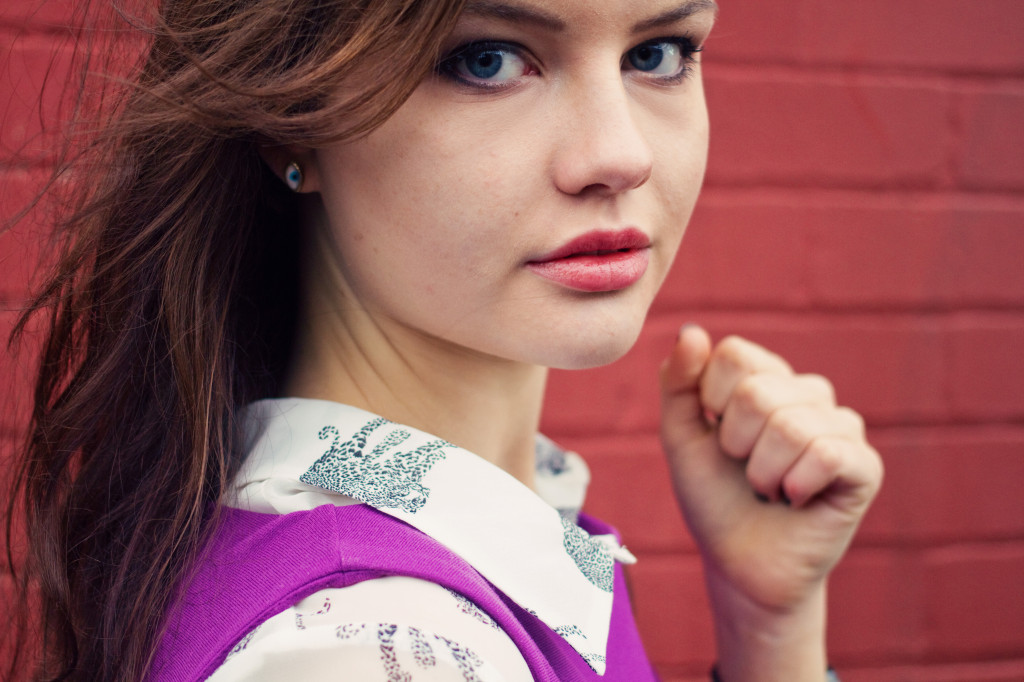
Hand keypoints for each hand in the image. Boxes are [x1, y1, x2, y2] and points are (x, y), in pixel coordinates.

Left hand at [659, 325, 882, 679]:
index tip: (716, 435)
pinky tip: (796, 499)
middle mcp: (809, 394)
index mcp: (767, 379)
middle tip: (744, 470)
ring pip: (791, 426)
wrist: (740, 566)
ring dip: (762, 472)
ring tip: (768, 489)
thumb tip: (692, 330)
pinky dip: (795, 485)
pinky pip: (827, 454)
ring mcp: (841, 427)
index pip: (735, 354)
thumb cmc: (713, 498)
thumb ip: (679, 383)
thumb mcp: (681, 437)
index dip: (711, 401)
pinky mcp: (864, 466)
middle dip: (734, 443)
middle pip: (759, 391)